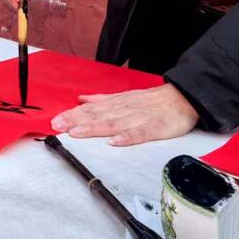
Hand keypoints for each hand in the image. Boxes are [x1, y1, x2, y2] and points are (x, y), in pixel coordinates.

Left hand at [50, 84, 198, 145]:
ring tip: (77, 133)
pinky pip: (140, 133)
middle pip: (98, 115)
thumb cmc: (152, 100)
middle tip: (58, 126)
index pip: (92, 109)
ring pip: (114, 123)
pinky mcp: (155, 127)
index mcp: (118, 102)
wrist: (183, 98)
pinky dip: (127, 137)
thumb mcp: (125, 96)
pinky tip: (115, 142)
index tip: (56, 120)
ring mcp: (140, 118)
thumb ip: (103, 99)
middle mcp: (125, 109)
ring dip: (94, 128)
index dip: (73, 114)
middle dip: (77, 121)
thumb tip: (82, 99)